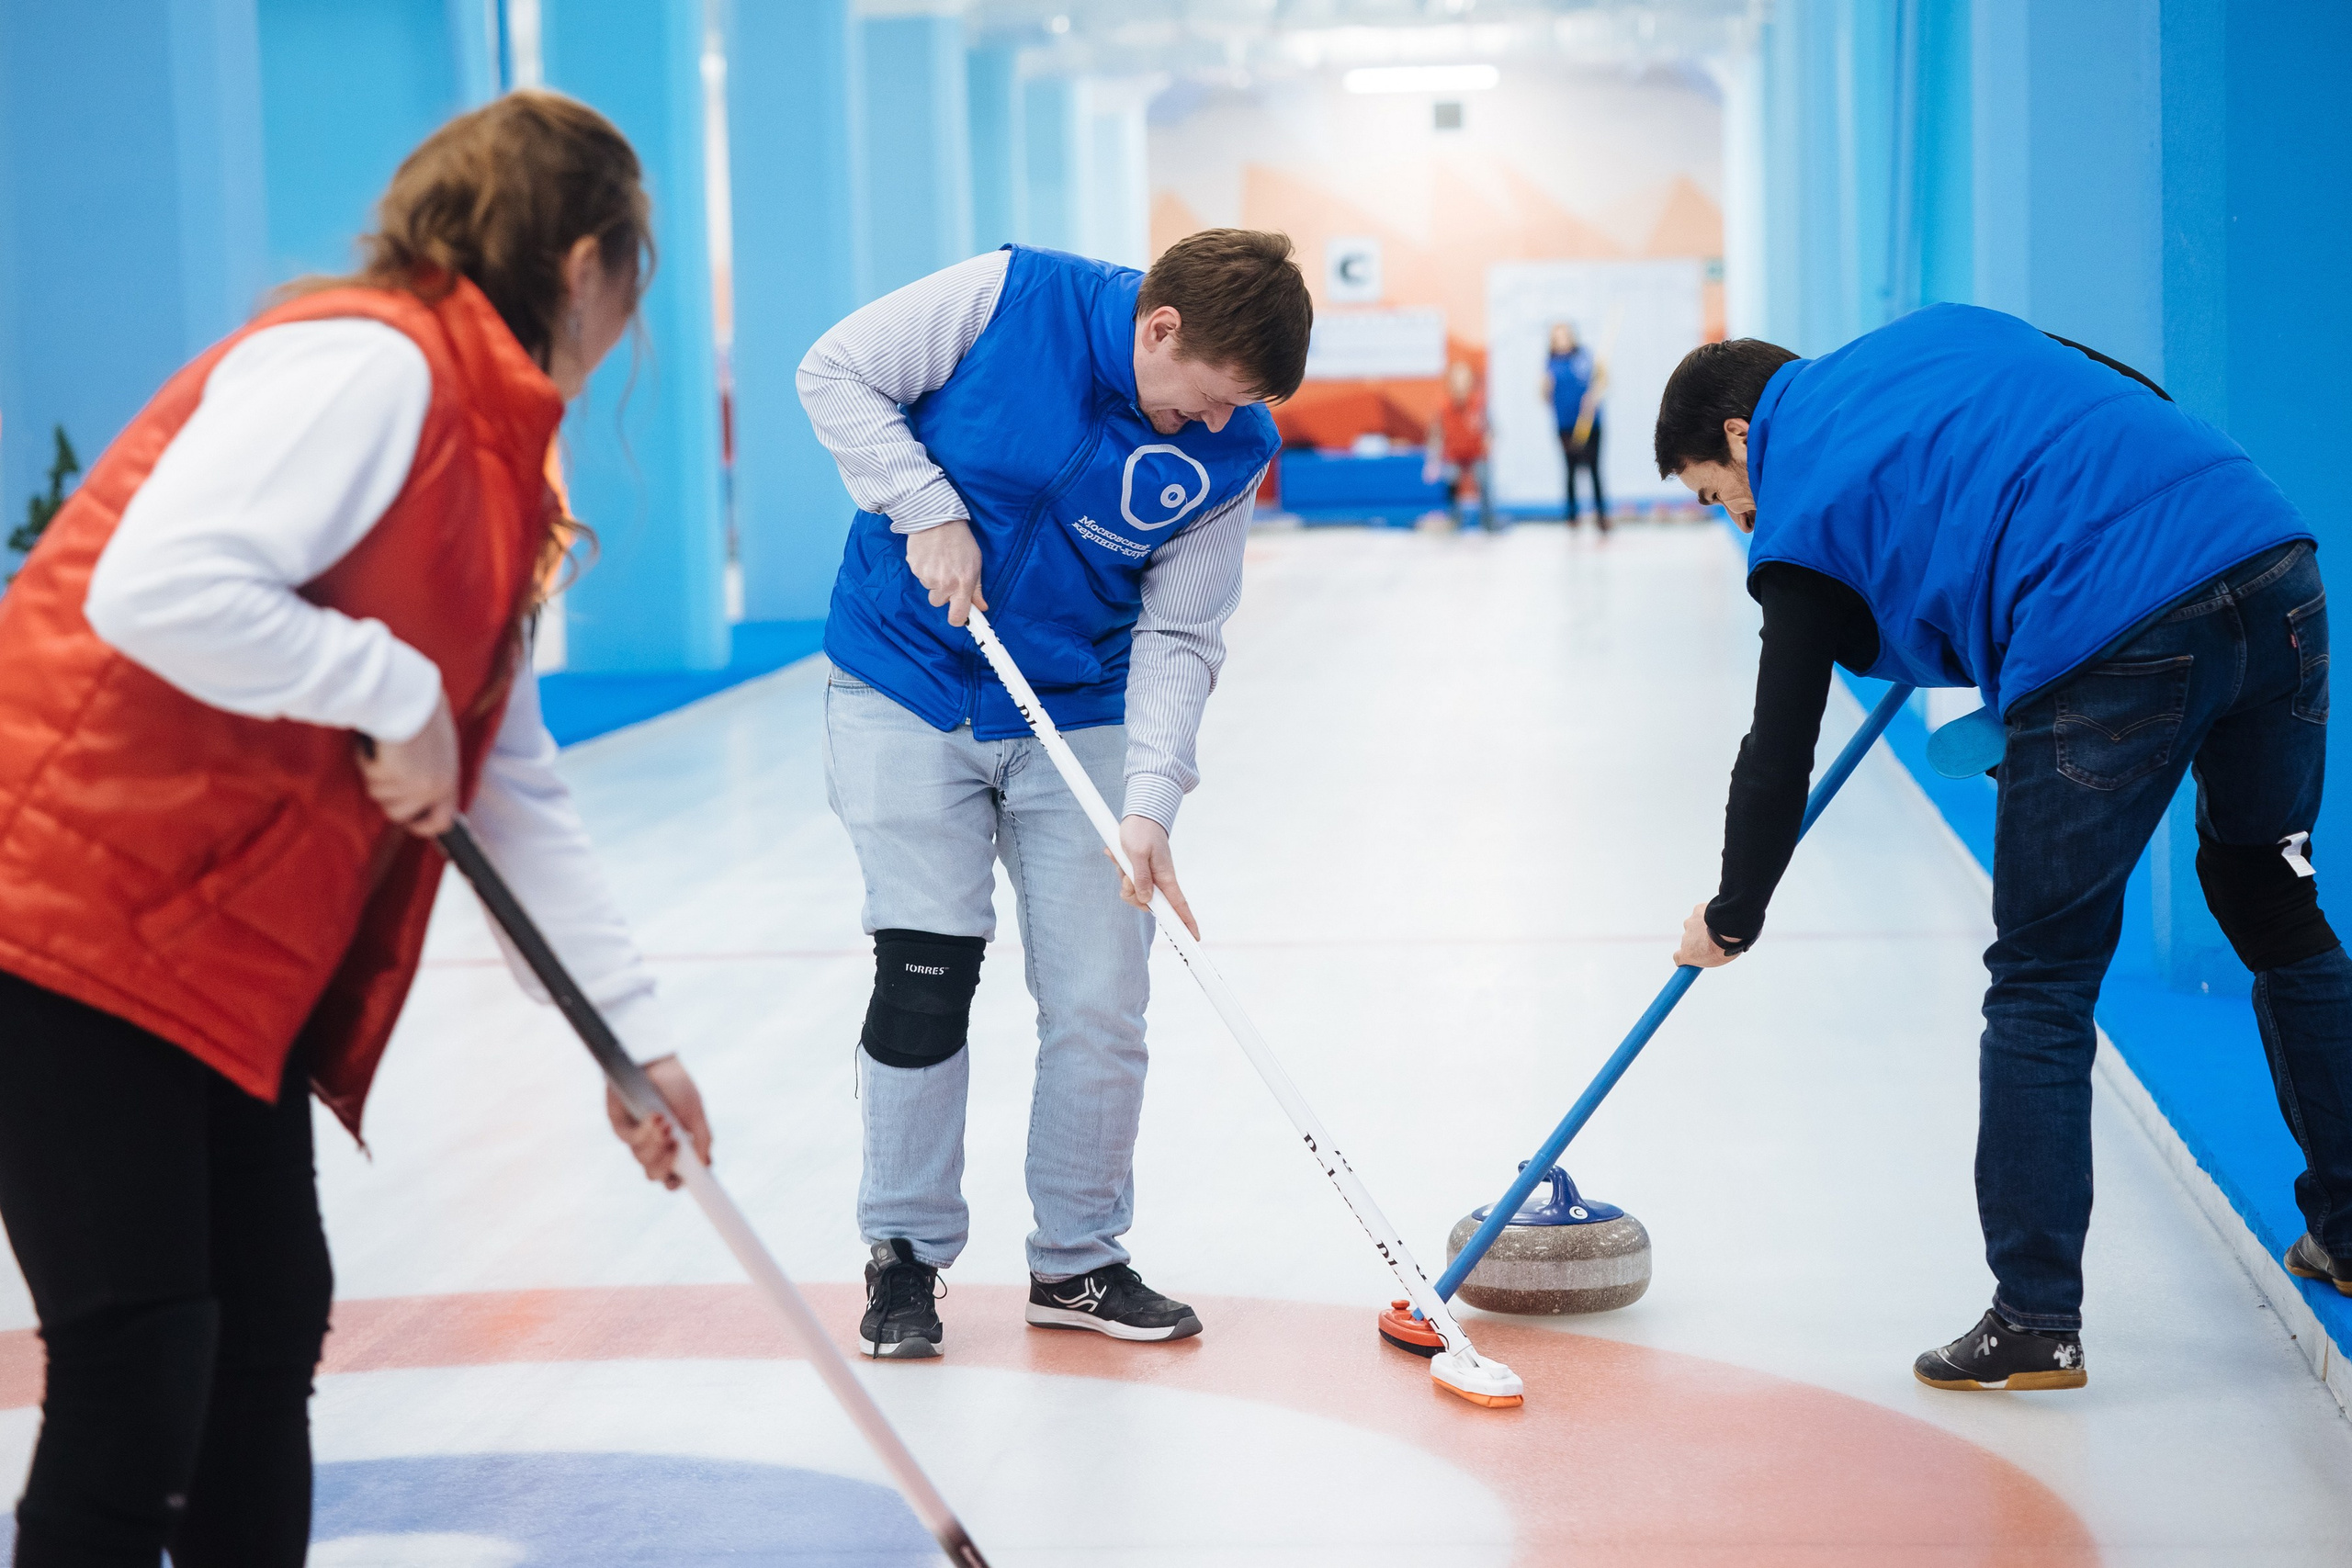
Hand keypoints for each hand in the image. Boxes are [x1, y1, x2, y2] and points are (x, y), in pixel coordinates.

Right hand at [356, 693, 459, 836]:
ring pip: (379, 796)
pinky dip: (367, 760)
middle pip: (399, 815)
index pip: (442, 821)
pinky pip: (369, 777)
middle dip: (386, 795)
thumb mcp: (438, 747)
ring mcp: (415, 784)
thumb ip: (432, 771)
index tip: (409, 822)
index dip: (422, 826)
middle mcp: (435, 786)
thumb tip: (417, 790)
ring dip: (375, 774)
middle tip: (386, 768)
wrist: (409, 696)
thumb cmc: (421, 712)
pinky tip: (379, 743)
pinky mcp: (394, 776)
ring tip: (387, 749)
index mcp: (449, 778)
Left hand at [606, 1054, 712, 1189]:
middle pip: (655, 1174)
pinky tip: (656, 1117)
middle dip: (665, 1165)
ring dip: (656, 1144)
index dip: (677, 1184)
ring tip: (667, 1123)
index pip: (672, 1176)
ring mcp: (635, 1137)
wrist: (656, 1059)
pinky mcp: (620, 1125)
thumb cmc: (677, 1084)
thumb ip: (702, 1139)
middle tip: (676, 1146)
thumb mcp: (696, 1112)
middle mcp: (653, 1146)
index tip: (687, 1183)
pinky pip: (630, 1140)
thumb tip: (706, 1166)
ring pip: (643, 1159)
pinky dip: (645, 1132)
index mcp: (673, 1146)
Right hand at [906, 519, 985, 626]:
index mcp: (963, 584)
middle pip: (938, 603)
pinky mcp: (914, 567)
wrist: (938, 518)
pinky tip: (930, 555)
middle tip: (948, 574)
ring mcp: (927, 576)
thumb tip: (981, 607)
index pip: (957, 616)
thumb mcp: (975, 563)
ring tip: (940, 560)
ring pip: (929, 588)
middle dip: (943, 593)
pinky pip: (919, 576)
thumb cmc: (961, 540)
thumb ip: (977, 588)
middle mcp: (944, 583)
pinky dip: (924, 569)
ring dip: (933, 579)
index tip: (959, 617)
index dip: (957, 619)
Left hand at [1106, 815, 1198, 938]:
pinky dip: (1121, 873)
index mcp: (1166, 877)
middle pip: (1149, 904)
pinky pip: (1129, 884)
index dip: (1187, 922)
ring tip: (1121, 861)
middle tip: (1127, 877)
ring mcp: (1150, 878)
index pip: (1179, 905)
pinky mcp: (1140, 874)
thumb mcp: (1138, 854)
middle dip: (1133, 896)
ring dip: (1124, 881)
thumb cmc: (1142, 832)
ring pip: (1135, 895)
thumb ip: (1141, 877)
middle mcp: (1160, 881)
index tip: (1194, 938)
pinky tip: (1117, 857)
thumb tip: (1145, 899)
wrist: (1139, 816)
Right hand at [1674, 901, 1738, 968]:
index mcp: (1687, 953)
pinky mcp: (1697, 910)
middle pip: (1688, 940)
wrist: (1729, 928)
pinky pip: (1700, 913)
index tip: (1694, 956)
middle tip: (1713, 941)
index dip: (1685, 956)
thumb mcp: (1715, 960)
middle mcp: (1684, 938)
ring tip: (1718, 929)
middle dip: (1698, 940)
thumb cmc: (1725, 948)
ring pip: (1694, 925)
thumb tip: (1706, 953)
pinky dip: (1707, 916)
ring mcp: (1690, 923)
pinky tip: (1717, 919)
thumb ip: (1706, 957)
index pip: (1677, 957)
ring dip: (1702, 927)